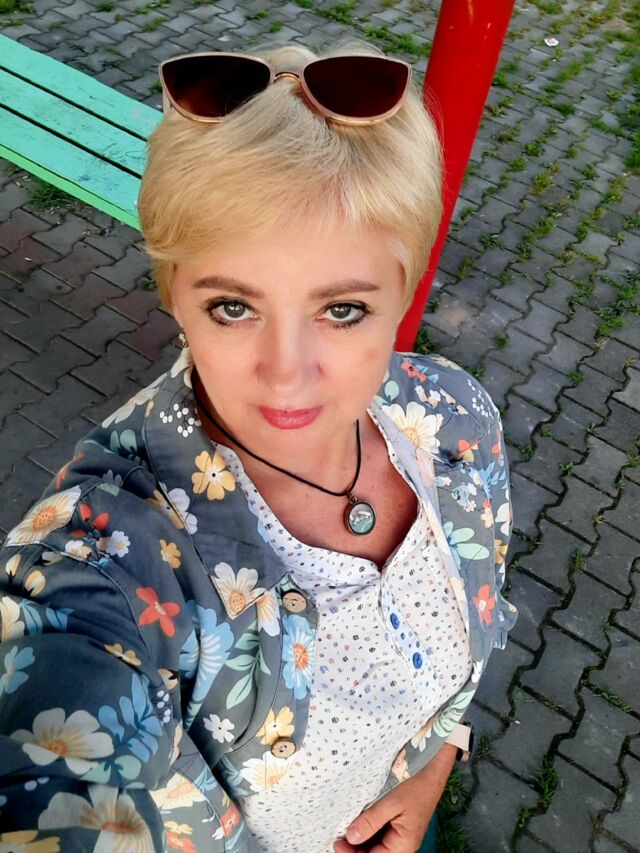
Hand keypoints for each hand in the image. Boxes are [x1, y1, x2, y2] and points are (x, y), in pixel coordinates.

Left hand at [334, 743, 456, 852]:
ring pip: (376, 844)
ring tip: (343, 827)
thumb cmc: (415, 783)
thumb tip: (350, 838)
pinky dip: (367, 829)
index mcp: (404, 844)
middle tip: (337, 834)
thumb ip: (370, 821)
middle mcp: (402, 843)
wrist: (433, 767)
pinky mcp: (397, 822)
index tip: (337, 841)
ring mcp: (400, 833)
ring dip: (360, 839)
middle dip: (355, 848)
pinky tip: (355, 820)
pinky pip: (380, 832)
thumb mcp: (391, 801)